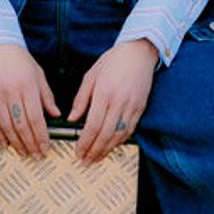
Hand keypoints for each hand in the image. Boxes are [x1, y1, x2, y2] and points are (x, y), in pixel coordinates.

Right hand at [0, 44, 59, 157]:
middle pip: (21, 125)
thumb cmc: (18, 59)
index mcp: (28, 86)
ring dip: (16, 143)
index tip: (45, 148)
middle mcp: (11, 93)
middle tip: (36, 156)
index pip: (36, 117)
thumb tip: (56, 115)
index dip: (40, 136)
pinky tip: (6, 144)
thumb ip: (46, 96)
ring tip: (23, 153)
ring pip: (6, 126)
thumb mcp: (37, 74)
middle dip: (30, 144)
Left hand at [68, 38, 158, 164]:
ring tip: (97, 158)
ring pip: (118, 135)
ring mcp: (131, 106)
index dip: (85, 141)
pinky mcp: (140, 108)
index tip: (78, 151)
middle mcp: (119, 101)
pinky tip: (111, 146)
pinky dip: (120, 141)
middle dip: (94, 150)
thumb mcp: (91, 76)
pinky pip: (130, 129)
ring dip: (107, 149)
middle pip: (105, 133)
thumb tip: (72, 119)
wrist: (139, 53)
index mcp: (103, 93)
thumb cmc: (113, 61)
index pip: (92, 124)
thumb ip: (81, 99)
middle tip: (86, 161)